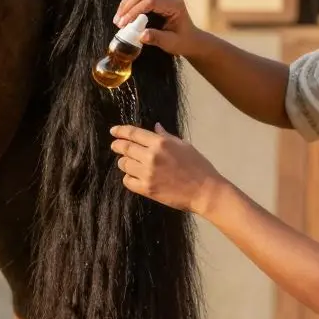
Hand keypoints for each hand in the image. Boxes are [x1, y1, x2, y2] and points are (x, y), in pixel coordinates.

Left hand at [110, 123, 225, 215]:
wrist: (204, 191)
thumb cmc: (198, 166)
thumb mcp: (184, 146)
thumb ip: (167, 136)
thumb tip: (156, 127)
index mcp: (160, 143)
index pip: (134, 133)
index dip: (121, 131)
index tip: (113, 131)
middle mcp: (151, 156)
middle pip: (125, 148)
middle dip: (118, 145)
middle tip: (115, 145)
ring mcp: (147, 174)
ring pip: (124, 164)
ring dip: (123, 162)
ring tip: (127, 162)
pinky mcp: (147, 189)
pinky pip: (128, 181)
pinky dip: (128, 177)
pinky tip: (133, 176)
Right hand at [113, 0, 204, 56]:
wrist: (189, 39)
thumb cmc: (182, 41)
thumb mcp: (171, 43)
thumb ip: (157, 38)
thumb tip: (141, 35)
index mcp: (175, 4)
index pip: (151, 1)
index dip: (135, 11)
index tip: (124, 24)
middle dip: (128, 6)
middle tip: (119, 22)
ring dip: (126, 4)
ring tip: (118, 20)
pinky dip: (129, 4)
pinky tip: (123, 16)